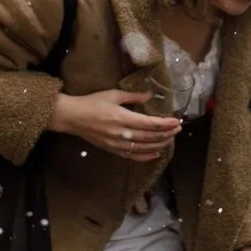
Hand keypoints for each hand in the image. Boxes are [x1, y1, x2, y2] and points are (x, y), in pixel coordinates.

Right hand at [49, 89, 181, 159]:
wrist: (72, 117)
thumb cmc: (92, 103)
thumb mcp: (113, 94)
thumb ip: (133, 96)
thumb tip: (150, 95)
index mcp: (122, 117)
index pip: (149, 124)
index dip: (165, 124)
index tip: (176, 122)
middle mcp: (121, 133)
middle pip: (149, 137)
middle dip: (166, 134)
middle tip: (178, 129)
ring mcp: (117, 144)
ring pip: (144, 148)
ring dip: (160, 144)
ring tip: (171, 139)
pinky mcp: (112, 150)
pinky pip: (132, 156)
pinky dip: (146, 156)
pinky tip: (156, 153)